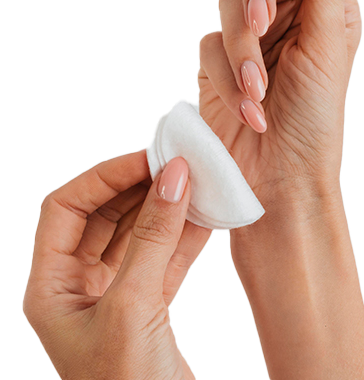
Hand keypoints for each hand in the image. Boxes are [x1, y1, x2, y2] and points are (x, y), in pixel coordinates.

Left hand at [23, 151, 209, 379]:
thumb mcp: (132, 307)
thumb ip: (152, 238)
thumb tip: (171, 180)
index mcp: (52, 286)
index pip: (67, 208)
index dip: (103, 177)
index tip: (144, 160)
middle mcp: (80, 286)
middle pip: (105, 215)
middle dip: (139, 187)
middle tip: (173, 165)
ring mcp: (117, 294)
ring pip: (139, 233)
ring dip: (166, 208)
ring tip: (193, 183)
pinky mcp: (150, 304)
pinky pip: (166, 256)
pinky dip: (186, 235)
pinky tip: (206, 216)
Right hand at [198, 0, 363, 378]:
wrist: (278, 178)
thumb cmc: (313, 123)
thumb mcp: (328, 44)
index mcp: (318, 9)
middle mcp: (282, 19)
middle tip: (265, 23)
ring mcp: (246, 41)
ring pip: (227, 6)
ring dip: (242, 47)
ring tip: (258, 87)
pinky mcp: (216, 67)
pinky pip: (208, 48)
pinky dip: (225, 77)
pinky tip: (247, 107)